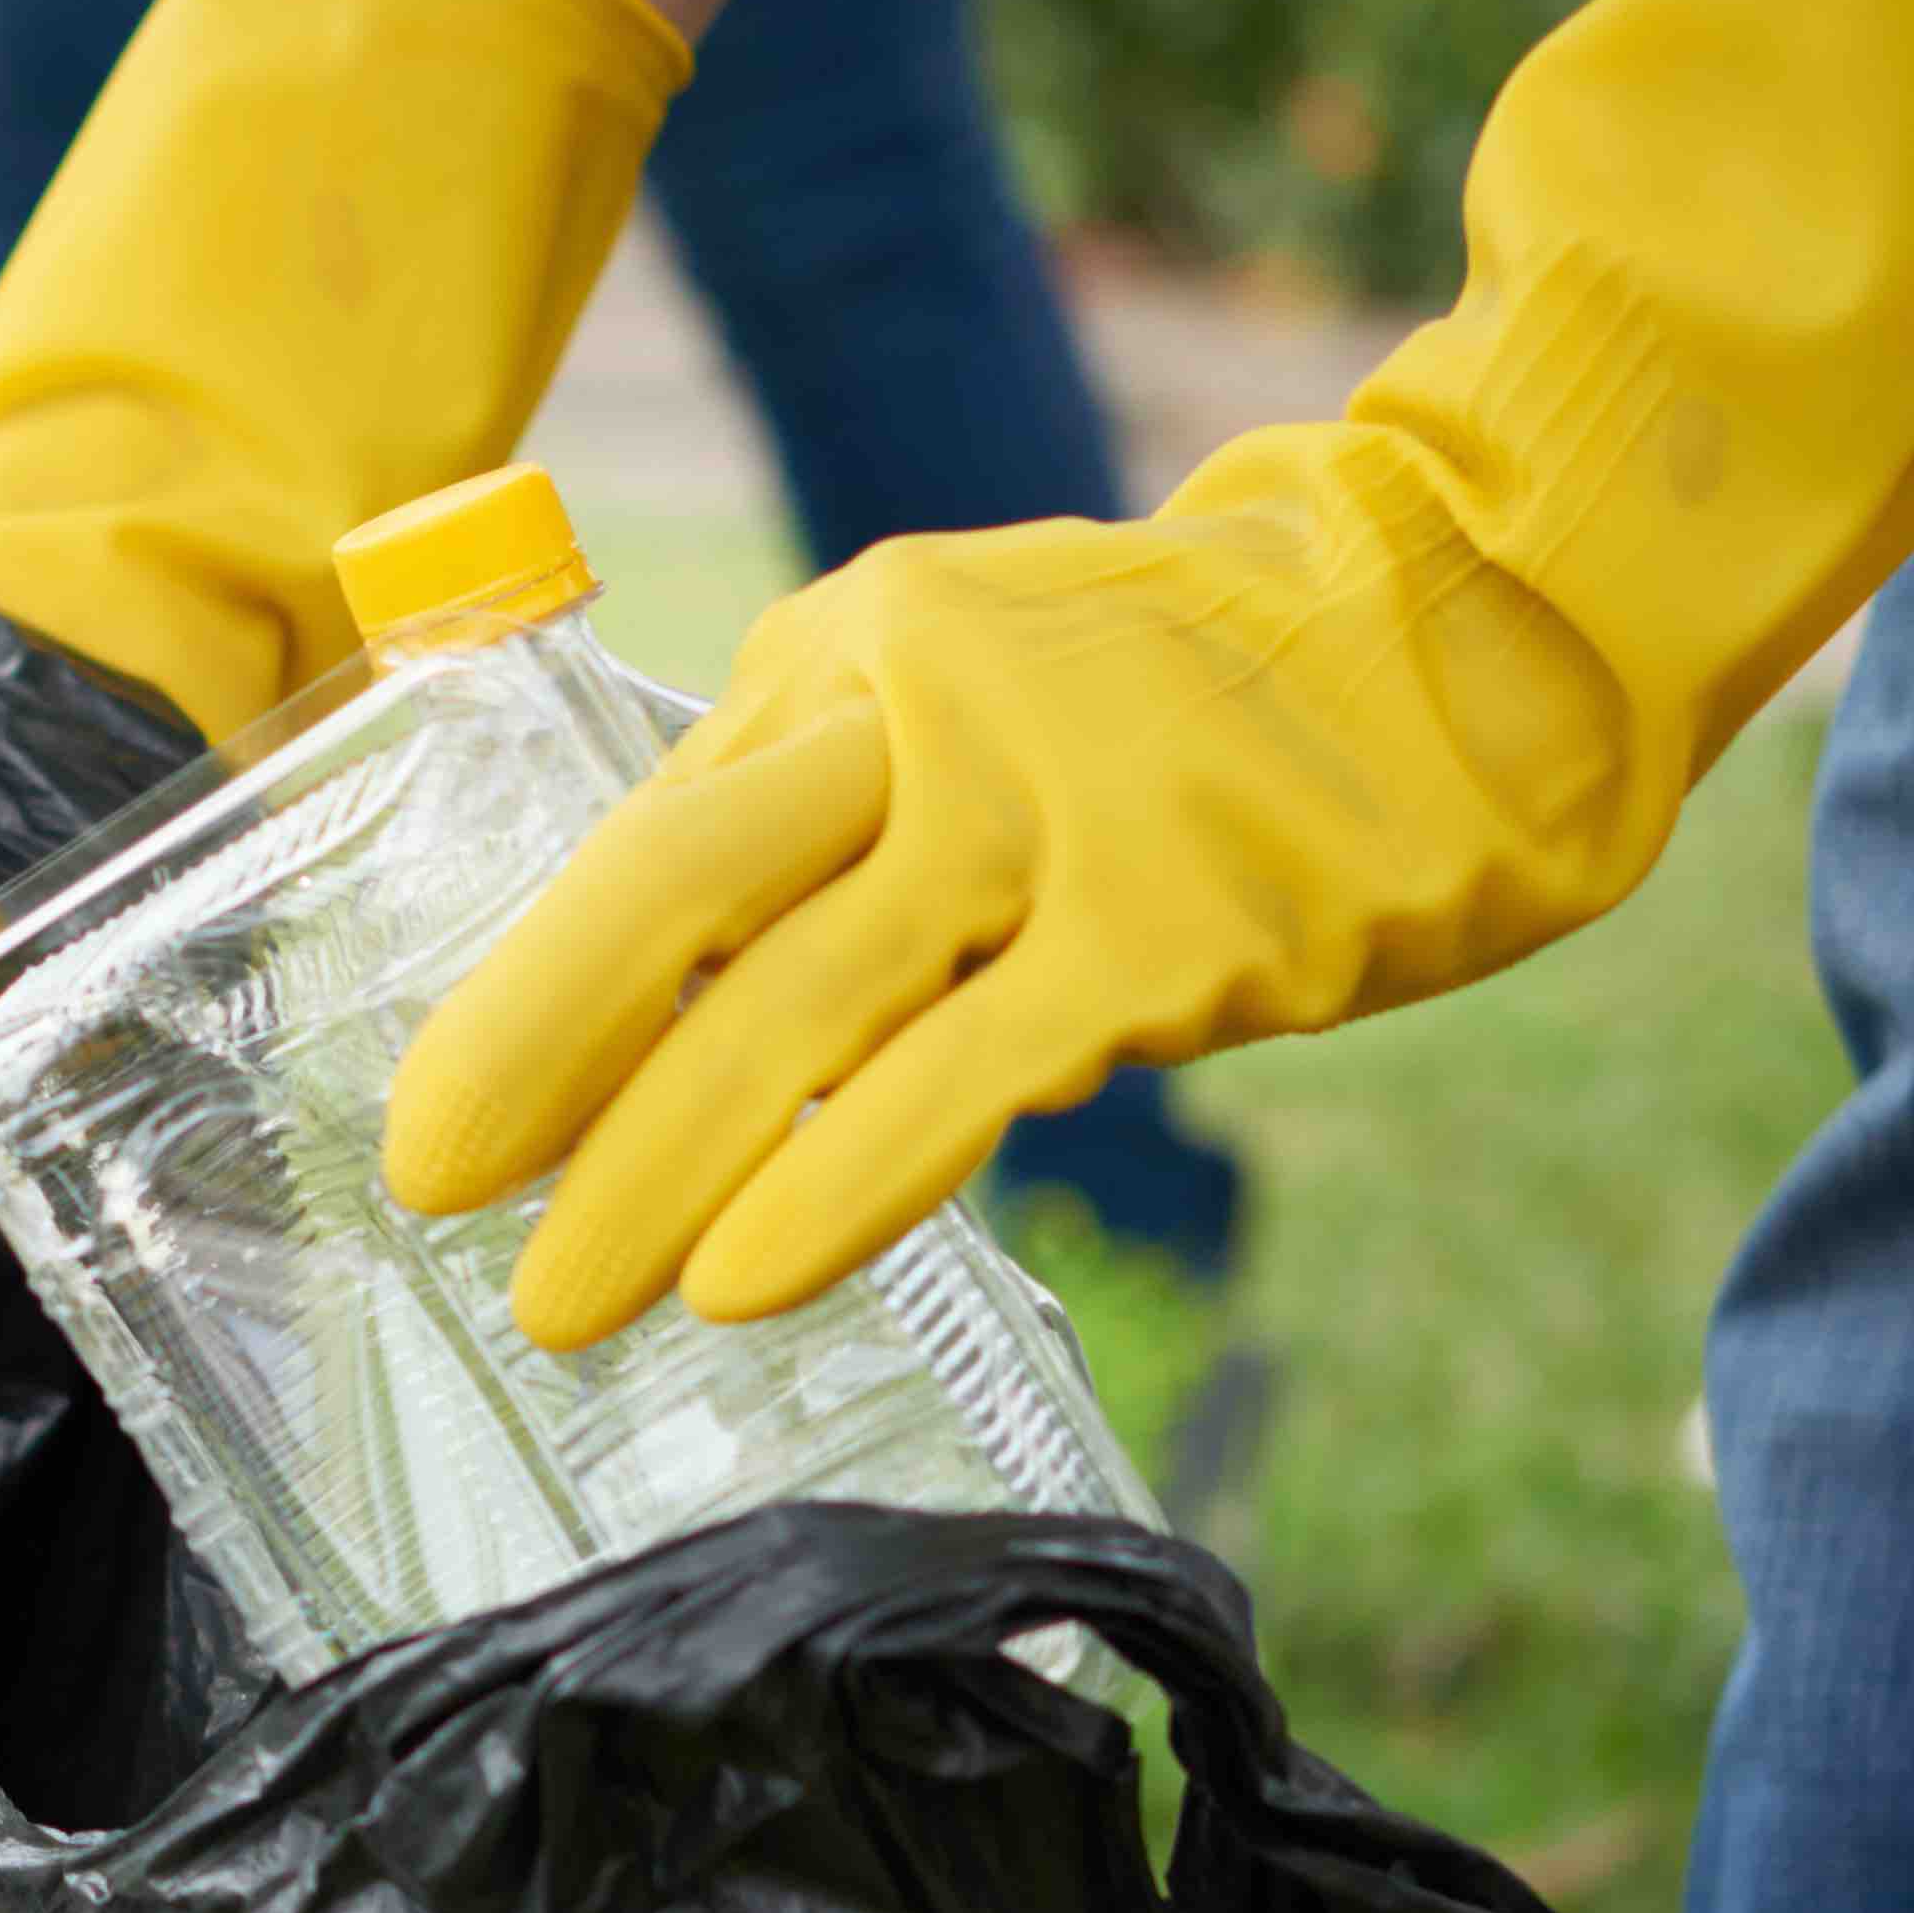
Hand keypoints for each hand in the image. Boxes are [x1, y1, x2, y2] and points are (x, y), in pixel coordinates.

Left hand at [382, 0, 1913, 1342]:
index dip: (532, 989)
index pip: (653, 837)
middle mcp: (925, 712)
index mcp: (853, 650)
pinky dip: (842, 1179)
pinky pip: (964, 1075)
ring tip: (560, 1298)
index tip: (435, 1116)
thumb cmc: (1203, 690)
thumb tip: (692, 999)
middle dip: (541, 1063)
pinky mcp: (1170, 925)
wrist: (1479, 615)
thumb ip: (838, 816)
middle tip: (434, 1201)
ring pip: (799, 1005)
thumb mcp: (978, 688)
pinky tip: (746, 1275)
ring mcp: (1050, 813)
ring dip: (658, 1166)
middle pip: (681, 900)